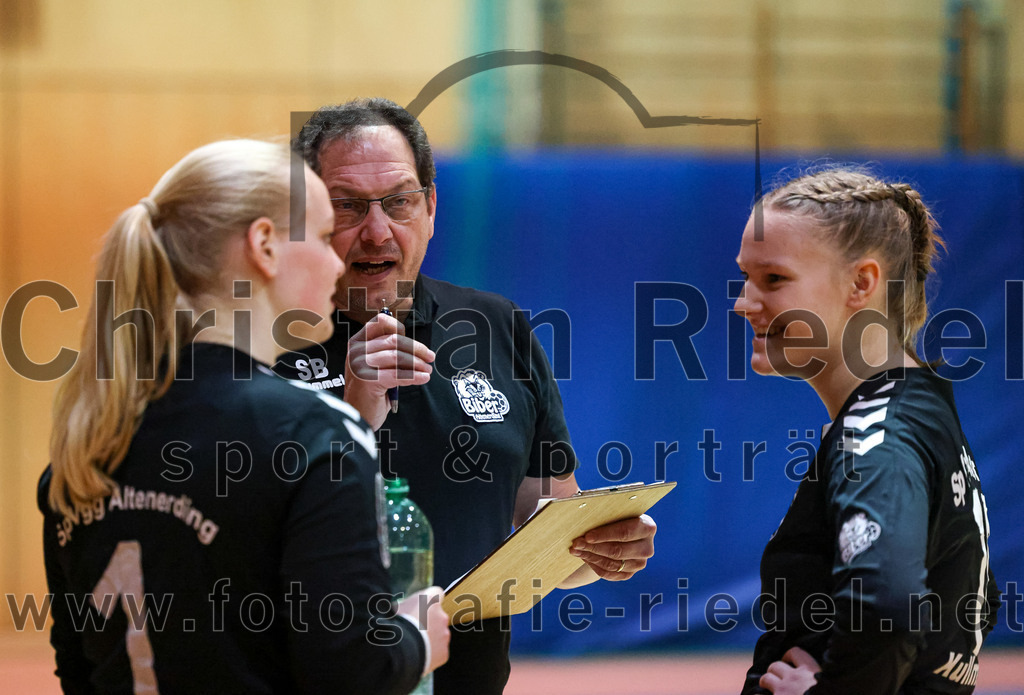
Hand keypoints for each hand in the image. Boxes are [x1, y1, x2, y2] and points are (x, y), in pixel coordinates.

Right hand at [344, 312, 433, 428]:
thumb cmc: (369, 391)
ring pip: (397, 356)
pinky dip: (413, 376)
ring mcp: (360, 365)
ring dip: (417, 363)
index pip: (379, 323)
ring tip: (427, 370)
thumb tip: (412, 343)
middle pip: (393, 340)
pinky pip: (397, 374)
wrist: (358, 416)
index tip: (415, 342)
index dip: (399, 328)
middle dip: (416, 349)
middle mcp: (356, 351)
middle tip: (430, 357)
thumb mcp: (374, 365)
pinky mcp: (367, 380)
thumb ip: (386, 350)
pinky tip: (423, 378)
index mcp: (357, 343)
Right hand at [396, 587, 449, 674]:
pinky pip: (439, 651)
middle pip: (438, 616)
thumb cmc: (395, 625)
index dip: (428, 600)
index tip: (421, 606)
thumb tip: (401, 607)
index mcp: (430, 600)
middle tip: (415, 629)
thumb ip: (405, 605)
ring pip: (439, 634)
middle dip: (429, 621)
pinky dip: (431, 653)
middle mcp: (442, 615)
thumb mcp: (395, 608)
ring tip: (415, 644)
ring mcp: (444, 634)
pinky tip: (419, 654)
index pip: (436, 593)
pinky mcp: (444, 652)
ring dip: (430, 637)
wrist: (400, 650)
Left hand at [569, 514, 655, 579]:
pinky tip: (584, 556)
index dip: (605, 535)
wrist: (621, 533)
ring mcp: (639, 563)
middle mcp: (647, 547)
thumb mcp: (615, 513)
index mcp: (647, 527)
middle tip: (576, 544)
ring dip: (591, 557)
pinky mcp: (630, 573)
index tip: (587, 536)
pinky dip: (594, 565)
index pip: (625, 532)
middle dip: (594, 547)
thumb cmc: (616, 518)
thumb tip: (585, 519)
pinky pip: (610, 573)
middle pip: (618, 550)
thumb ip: (606, 516)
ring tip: (576, 550)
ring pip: (612, 564)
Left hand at [759, 647, 820, 693]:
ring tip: (770, 689)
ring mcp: (782, 691)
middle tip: (779, 681)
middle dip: (775, 672)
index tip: (790, 663)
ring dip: (766, 683)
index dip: (789, 656)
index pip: (796, 652)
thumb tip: (818, 677)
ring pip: (765, 679)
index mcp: (811, 672)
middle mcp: (794, 678)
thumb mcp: (829, 685)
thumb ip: (819, 677)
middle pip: (776, 665)